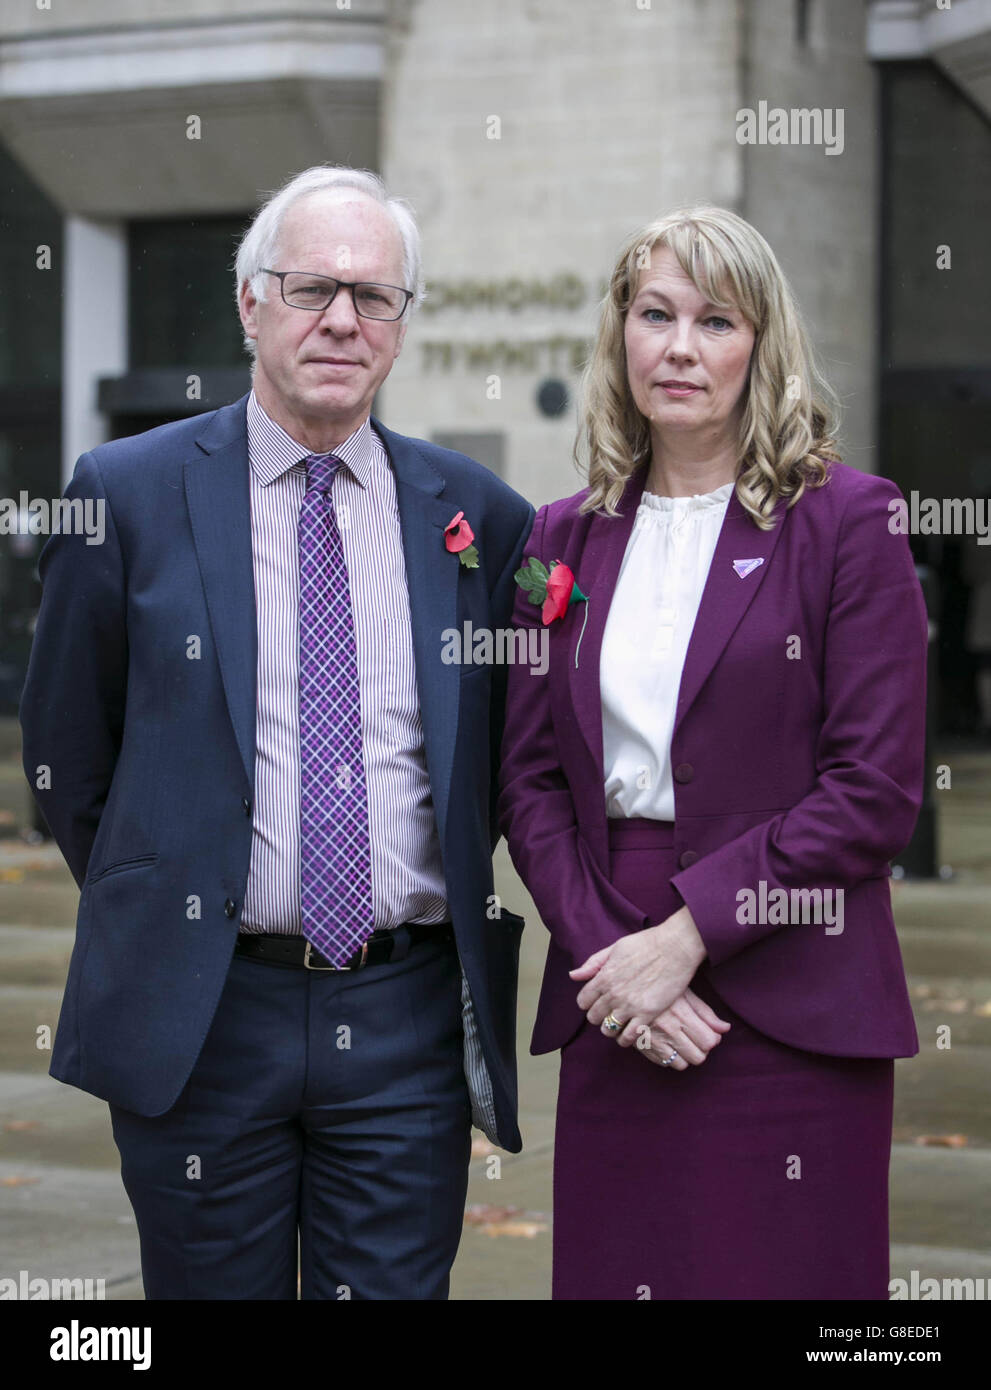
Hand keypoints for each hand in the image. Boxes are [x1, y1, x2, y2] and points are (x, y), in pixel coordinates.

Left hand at [570, 906, 707, 1037]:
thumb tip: (573, 975)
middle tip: (609, 1012)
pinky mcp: (647, 1014)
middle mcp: (613, 994)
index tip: (596, 1002)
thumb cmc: (646, 943)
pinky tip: (630, 1031)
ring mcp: (630, 1005)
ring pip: (608, 1029)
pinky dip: (626, 1038)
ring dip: (611, 1028)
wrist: (675, 947)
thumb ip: (593, 963)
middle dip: (598, 1016)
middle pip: (594, 1017)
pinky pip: (628, 1036)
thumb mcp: (615, 948)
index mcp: (604, 976)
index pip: (583, 1001)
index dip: (588, 1002)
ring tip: (619, 1024)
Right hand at [629, 988, 730, 1070]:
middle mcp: (669, 1030)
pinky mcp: (641, 1045)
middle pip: (698, 1057)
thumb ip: (705, 1013)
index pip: (709, 1042)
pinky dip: (668, 1057)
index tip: (706, 1032)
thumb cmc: (659, 984)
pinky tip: (666, 1043)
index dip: (711, 1039)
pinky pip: (662, 1063)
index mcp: (682, 1015)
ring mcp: (654, 1040)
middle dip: (700, 1050)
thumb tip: (725, 1029)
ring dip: (684, 1056)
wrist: (624, 984)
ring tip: (680, 1042)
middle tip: (695, 1038)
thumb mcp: (683, 992)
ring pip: (681, 1064)